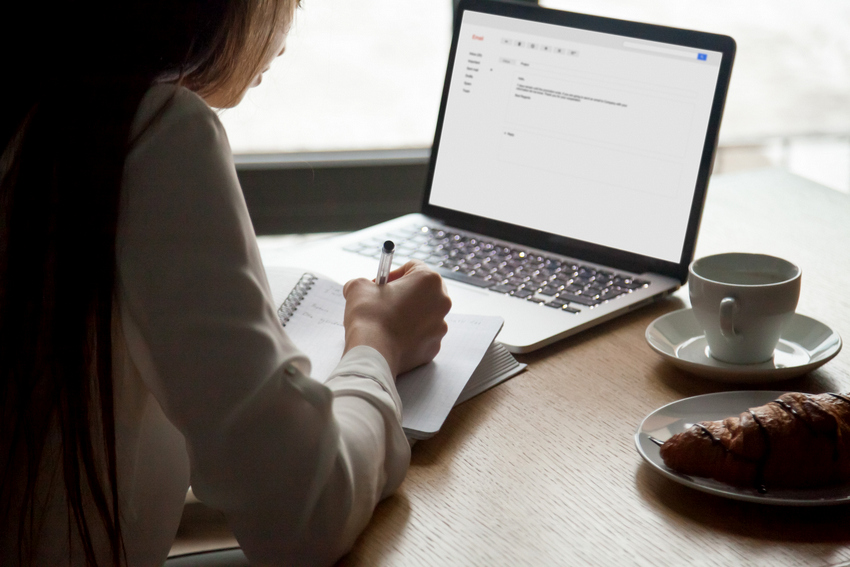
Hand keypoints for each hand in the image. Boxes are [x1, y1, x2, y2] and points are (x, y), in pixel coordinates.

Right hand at [342, 260, 451, 376]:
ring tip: (387, 322)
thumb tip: (363, 288)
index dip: (394, 274)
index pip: (413, 267)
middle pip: (423, 291)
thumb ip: (365, 282)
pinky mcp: (434, 347)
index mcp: (429, 280)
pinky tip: (393, 337)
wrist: (373, 353)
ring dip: (408, 315)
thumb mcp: (358, 286)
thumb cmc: (369, 316)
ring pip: (424, 314)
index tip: (381, 285)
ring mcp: (440, 327)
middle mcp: (442, 302)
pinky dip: (410, 335)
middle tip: (385, 302)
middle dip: (404, 294)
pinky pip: (422, 335)